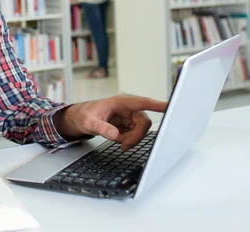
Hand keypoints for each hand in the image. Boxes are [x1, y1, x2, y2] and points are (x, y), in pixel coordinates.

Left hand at [53, 95, 167, 150]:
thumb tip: (116, 136)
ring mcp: (129, 116)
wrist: (80, 118)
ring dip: (132, 139)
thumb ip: (102, 128)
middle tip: (123, 145)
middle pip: (144, 122)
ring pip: (141, 130)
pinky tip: (119, 140)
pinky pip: (135, 134)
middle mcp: (128, 108)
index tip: (170, 106)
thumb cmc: (85, 115)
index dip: (157, 105)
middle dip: (136, 136)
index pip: (143, 102)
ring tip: (118, 142)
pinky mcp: (128, 124)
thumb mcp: (90, 122)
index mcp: (121, 102)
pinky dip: (128, 140)